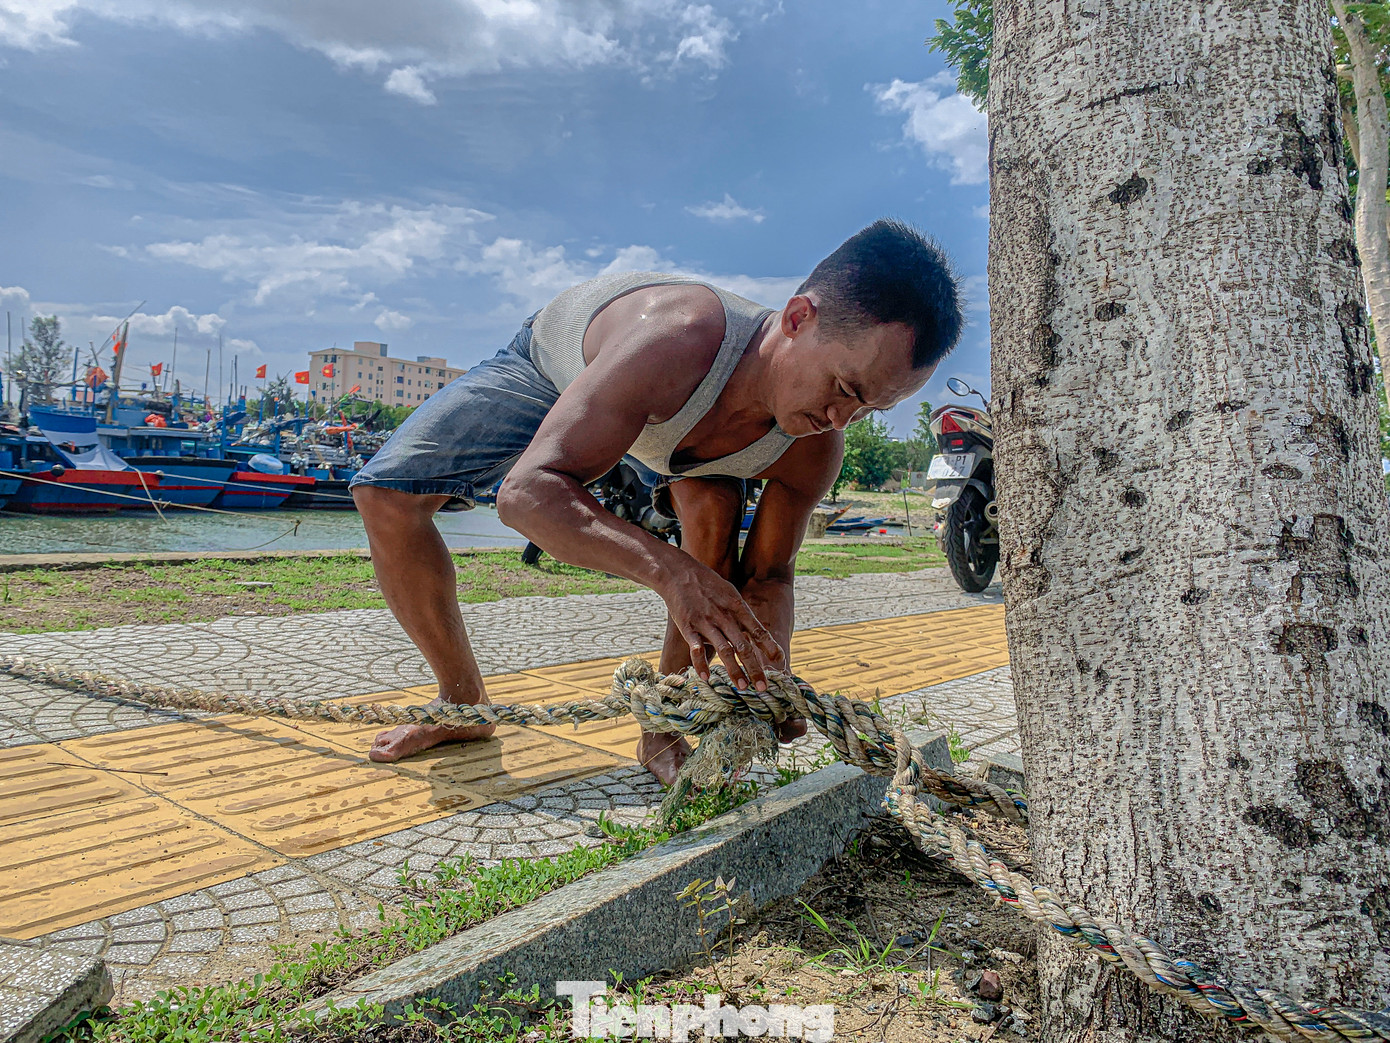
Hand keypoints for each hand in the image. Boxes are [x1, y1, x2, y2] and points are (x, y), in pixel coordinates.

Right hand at [660, 559, 786, 690]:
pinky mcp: (688, 626)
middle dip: (755, 668)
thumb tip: (755, 633)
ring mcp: (706, 622)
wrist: (679, 572)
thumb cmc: (708, 584)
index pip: (757, 631)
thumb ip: (742, 613)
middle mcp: (724, 616)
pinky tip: (707, 679)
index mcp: (737, 607)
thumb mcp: (730, 593)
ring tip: (743, 687)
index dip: (769, 647)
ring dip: (734, 671)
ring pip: (724, 650)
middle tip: (763, 687)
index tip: (780, 661)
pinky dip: (701, 665)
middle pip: (743, 646)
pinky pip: (696, 649)